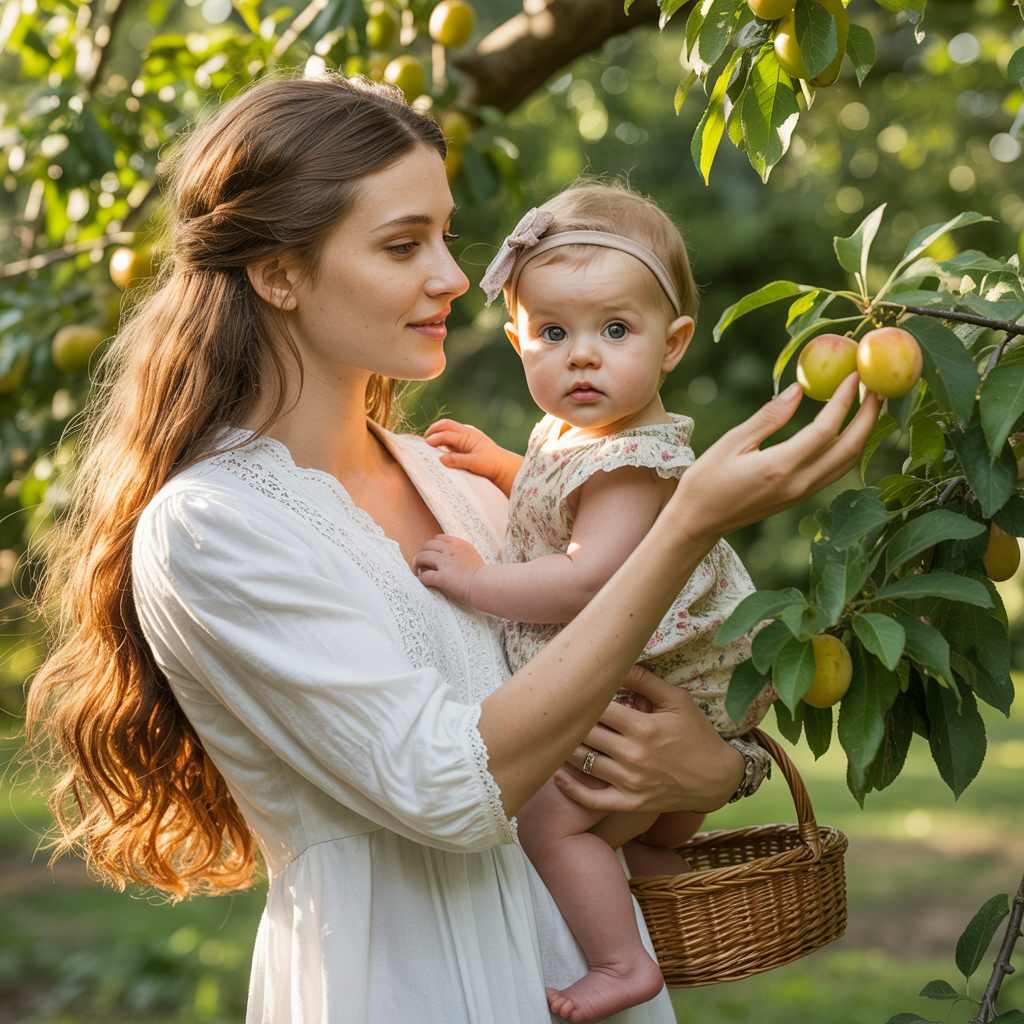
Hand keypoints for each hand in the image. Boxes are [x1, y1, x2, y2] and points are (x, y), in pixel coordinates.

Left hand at [412, 534, 485, 604]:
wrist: (486, 585)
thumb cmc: (483, 575)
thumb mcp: (472, 556)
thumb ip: (460, 554)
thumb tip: (448, 560)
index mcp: (459, 544)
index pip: (439, 538)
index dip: (432, 545)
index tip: (431, 552)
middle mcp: (450, 550)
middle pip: (428, 545)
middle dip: (423, 552)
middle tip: (421, 561)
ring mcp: (445, 563)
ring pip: (422, 557)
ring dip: (417, 562)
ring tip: (417, 569)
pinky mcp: (441, 577)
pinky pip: (425, 576)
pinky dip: (422, 579)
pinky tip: (423, 582)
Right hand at [425, 419, 522, 496]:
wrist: (502, 466)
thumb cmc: (490, 464)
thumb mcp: (474, 464)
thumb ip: (457, 461)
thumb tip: (441, 459)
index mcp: (468, 435)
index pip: (447, 434)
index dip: (435, 438)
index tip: (425, 444)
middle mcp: (466, 433)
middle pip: (445, 425)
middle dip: (433, 430)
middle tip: (424, 440)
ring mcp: (465, 436)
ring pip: (448, 429)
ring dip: (437, 433)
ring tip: (428, 444)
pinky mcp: (465, 442)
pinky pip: (451, 436)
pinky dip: (443, 439)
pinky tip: (438, 449)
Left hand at [553, 665, 745, 814]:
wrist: (717, 778)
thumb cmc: (697, 734)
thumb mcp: (677, 700)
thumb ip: (644, 681)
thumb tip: (617, 662)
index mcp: (642, 727)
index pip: (597, 707)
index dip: (582, 698)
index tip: (571, 691)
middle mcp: (633, 755)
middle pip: (585, 733)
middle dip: (571, 721)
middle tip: (558, 711)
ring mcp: (630, 782)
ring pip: (583, 762)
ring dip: (566, 748)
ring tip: (557, 735)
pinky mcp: (630, 803)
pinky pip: (591, 800)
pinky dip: (571, 789)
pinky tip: (559, 775)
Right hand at [672, 374, 881, 548]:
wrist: (699, 521)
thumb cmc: (706, 480)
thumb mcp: (732, 442)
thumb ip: (769, 417)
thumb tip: (799, 389)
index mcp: (779, 467)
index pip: (825, 430)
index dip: (844, 400)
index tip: (853, 375)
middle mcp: (798, 483)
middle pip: (850, 448)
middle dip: (869, 416)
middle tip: (878, 386)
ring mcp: (802, 493)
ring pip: (848, 462)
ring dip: (864, 432)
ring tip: (870, 404)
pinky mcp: (800, 496)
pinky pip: (835, 470)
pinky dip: (849, 447)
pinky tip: (847, 428)